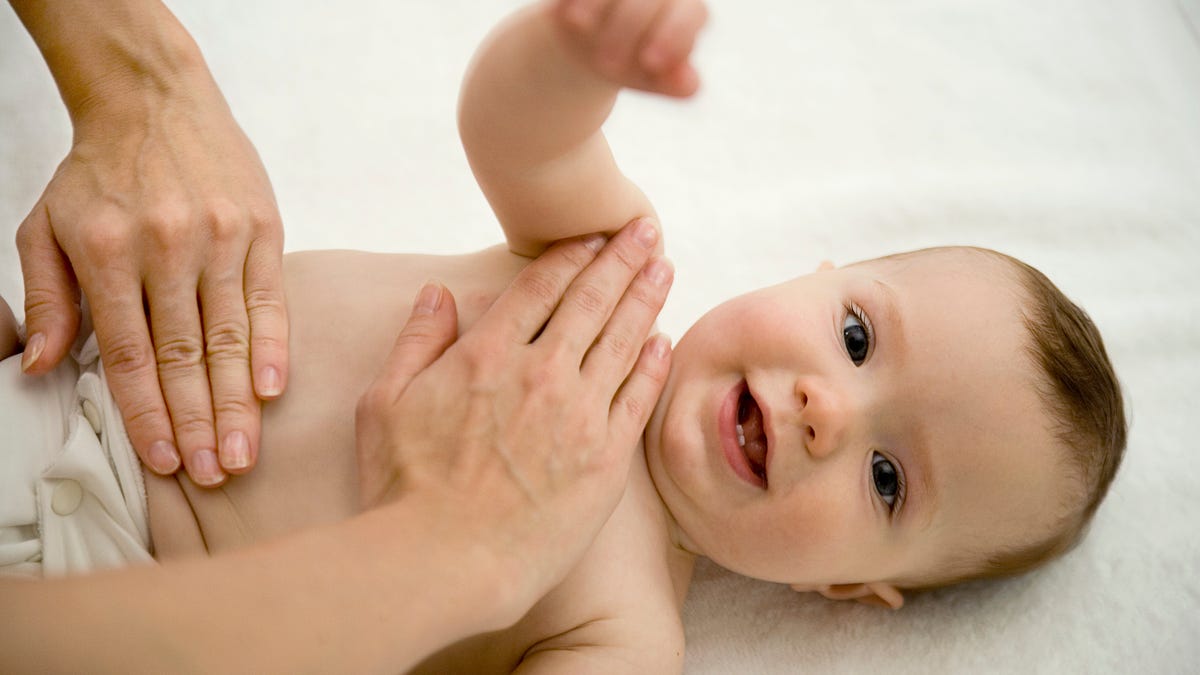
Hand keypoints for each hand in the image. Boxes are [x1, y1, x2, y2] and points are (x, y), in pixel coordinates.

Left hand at [16, 79, 287, 486]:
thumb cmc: (99, 171)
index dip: (147, 412)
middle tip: (215, 474)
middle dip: (199, 422)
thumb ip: (45, 299)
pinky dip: (274, 347)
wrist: (154, 99)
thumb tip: (38, 368)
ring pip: (231, 336)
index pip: (129, 353)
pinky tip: (272, 390)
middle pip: (186, 355)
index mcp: (108, 252)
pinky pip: (269, 298)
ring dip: (237, 402)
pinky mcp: (260, 228)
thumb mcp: (46, 226)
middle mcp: (167, 247)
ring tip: (243, 452)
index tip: (164, 460)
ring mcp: (220, 237)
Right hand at [355, 217, 671, 619]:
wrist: (445, 561)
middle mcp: (541, 373)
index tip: (594, 235)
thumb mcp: (383, 403)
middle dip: (622, 258)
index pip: (541, 287)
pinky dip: (652, 364)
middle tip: (646, 230)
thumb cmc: (404, 489)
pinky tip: (662, 340)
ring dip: (645, 298)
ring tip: (664, 267)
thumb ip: (416, 341)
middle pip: (592, 301)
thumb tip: (438, 293)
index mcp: (487, 353)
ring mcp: (579, 415)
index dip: (572, 255)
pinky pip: (637, 398)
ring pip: (622, 340)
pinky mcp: (605, 460)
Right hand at [550, 0, 708, 96]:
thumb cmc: (627, 63)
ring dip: (599, 0)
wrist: (586, 48)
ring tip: (579, 24)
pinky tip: (567, 11)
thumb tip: (689, 85)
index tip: (650, 62)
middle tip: (607, 63)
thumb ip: (670, 80)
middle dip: (630, 25)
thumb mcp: (646, 77)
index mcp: (686, 10)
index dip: (674, 36)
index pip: (691, 14)